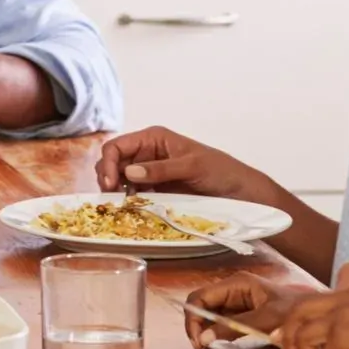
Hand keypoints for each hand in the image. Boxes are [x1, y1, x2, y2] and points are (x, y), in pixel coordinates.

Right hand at [91, 126, 273, 199]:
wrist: (240, 193)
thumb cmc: (221, 171)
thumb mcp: (192, 166)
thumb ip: (161, 169)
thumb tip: (130, 171)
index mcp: (154, 138)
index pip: (118, 146)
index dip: (109, 163)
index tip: (111, 184)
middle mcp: (147, 153)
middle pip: (113, 162)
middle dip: (108, 177)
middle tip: (112, 198)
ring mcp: (150, 173)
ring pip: (119, 180)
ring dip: (115, 192)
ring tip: (119, 206)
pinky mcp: (155, 191)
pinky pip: (133, 194)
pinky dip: (126, 201)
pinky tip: (129, 210)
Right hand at [179, 274, 322, 348]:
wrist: (315, 318)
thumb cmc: (294, 313)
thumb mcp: (265, 319)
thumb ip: (234, 327)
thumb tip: (204, 338)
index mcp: (236, 284)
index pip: (200, 297)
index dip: (193, 318)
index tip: (198, 341)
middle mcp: (232, 291)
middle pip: (201, 307)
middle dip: (197, 327)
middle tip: (201, 348)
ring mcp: (235, 304)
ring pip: (208, 317)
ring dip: (205, 333)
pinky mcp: (240, 317)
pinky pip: (220, 325)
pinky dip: (215, 336)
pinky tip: (218, 347)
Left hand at [271, 287, 348, 348]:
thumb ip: (342, 325)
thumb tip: (302, 340)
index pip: (311, 302)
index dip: (295, 324)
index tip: (288, 341)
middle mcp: (346, 298)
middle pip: (297, 313)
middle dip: (289, 340)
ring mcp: (342, 317)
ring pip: (305, 341)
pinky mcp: (342, 339)